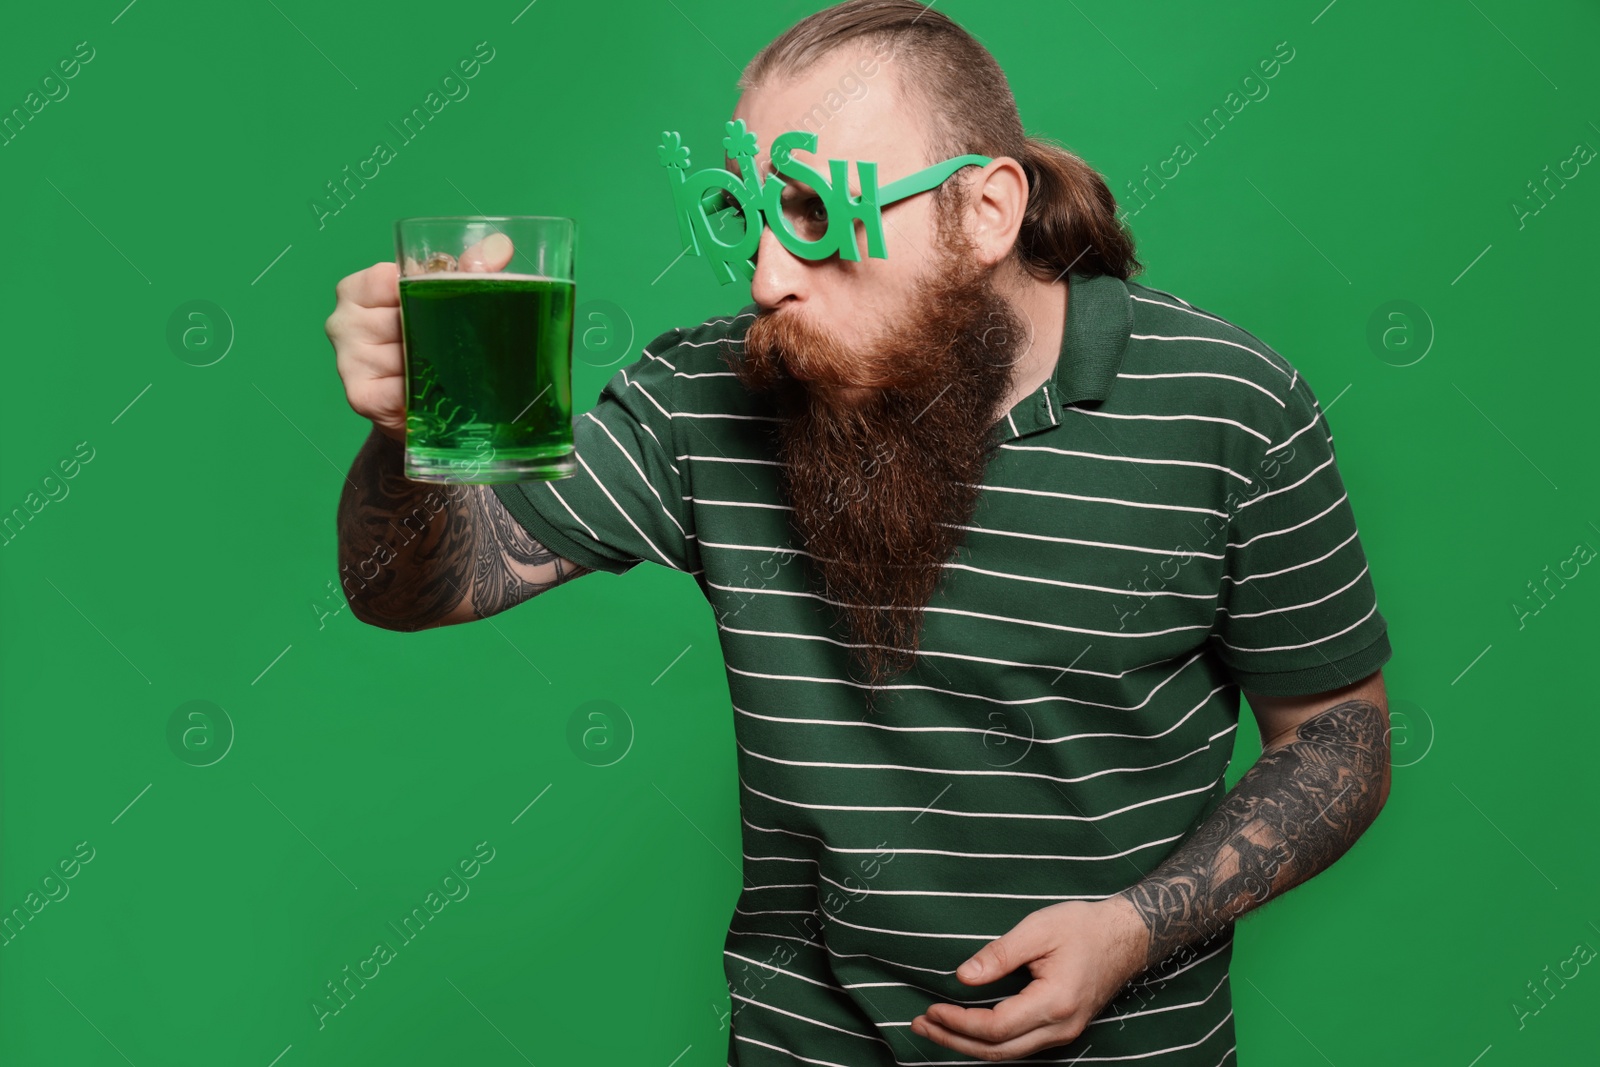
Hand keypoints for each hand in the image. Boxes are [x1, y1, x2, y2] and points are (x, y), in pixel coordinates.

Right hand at [326, 232, 513, 441]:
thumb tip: (500, 246)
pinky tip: (433, 394)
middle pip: (403, 318)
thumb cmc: (431, 345)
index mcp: (358, 289)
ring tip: (450, 371)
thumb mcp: (446, 301)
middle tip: (463, 344)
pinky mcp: (360, 396)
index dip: (430, 294)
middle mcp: (343, 320)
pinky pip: (402, 389)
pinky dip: (425, 393)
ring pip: (407, 355)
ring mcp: (347, 359)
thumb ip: (469, 270)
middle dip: (440, 332)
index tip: (452, 310)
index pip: (394, 279)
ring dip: (437, 365)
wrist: (426, 411)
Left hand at [909, 897, 1149, 1060]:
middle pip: (998, 1051)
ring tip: (935, 1029)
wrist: (1126, 937)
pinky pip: (1019, 1046)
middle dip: (955, 1041)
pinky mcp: (1061, 1029)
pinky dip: (989, 1042)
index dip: (959, 1022)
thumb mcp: (1038, 929)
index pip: (996, 1027)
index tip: (931, 1010)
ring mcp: (1063, 1033)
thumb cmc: (1082, 927)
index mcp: (1055, 1002)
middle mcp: (1060, 1027)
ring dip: (968, 1045)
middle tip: (919, 1025)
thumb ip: (999, 955)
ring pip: (1008, 1055)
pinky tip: (966, 1029)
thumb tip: (962, 977)